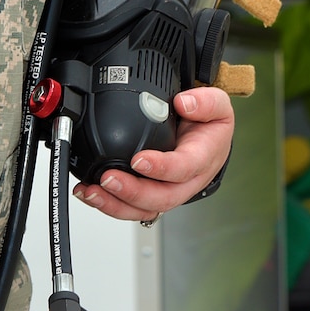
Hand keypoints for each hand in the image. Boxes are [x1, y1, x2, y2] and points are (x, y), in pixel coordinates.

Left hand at [75, 87, 233, 222]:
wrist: (207, 140)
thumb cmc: (210, 127)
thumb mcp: (218, 106)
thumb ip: (206, 102)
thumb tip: (184, 104)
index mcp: (203, 159)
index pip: (184, 169)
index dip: (161, 168)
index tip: (139, 159)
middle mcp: (186, 182)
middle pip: (162, 198)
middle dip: (132, 192)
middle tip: (108, 178)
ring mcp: (169, 192)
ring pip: (145, 209)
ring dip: (116, 204)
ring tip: (92, 191)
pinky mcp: (152, 196)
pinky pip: (132, 208)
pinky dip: (110, 204)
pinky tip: (91, 194)